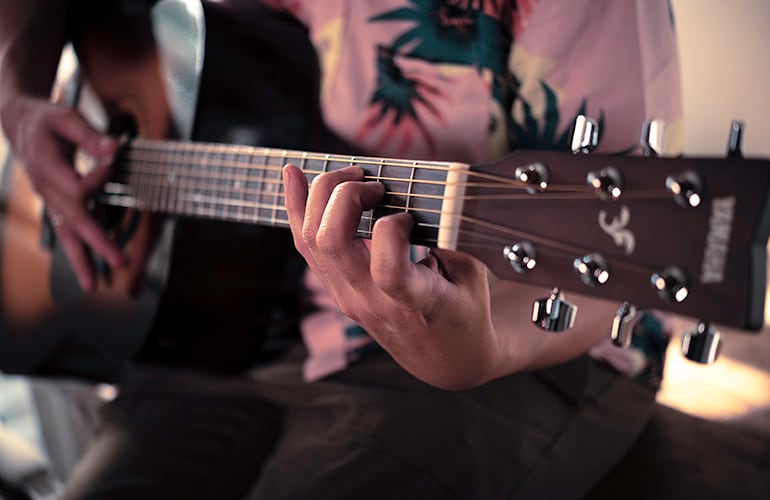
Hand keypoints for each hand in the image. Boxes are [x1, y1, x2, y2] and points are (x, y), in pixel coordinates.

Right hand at [3, 96, 123, 290]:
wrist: (19, 123)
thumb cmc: (44, 120)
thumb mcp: (64, 118)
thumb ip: (89, 135)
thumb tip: (114, 148)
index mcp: (47, 168)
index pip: (78, 187)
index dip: (99, 179)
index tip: (113, 161)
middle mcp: (47, 189)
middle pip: (74, 221)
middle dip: (97, 243)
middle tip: (119, 262)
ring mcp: (50, 200)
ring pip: (66, 234)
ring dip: (81, 260)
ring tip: (93, 285)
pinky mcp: (55, 203)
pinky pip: (65, 231)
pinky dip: (77, 251)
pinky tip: (88, 271)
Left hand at [283, 164, 501, 389]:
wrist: (444, 359)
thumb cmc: (465, 312)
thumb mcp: (471, 275)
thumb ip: (447, 235)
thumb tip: (424, 190)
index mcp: (413, 302)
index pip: (386, 267)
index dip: (395, 227)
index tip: (411, 216)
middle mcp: (370, 302)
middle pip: (331, 241)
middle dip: (344, 194)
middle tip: (372, 183)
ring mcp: (347, 297)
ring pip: (309, 241)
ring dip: (320, 195)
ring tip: (347, 174)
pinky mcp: (336, 290)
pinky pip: (307, 247)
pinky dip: (298, 208)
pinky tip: (294, 176)